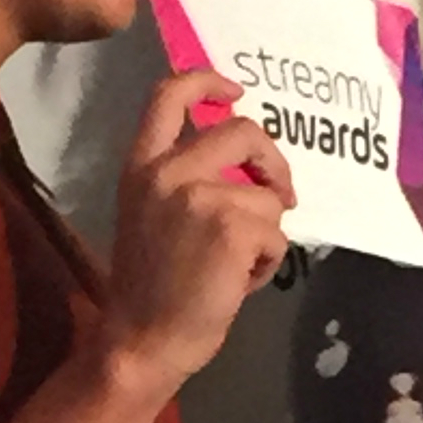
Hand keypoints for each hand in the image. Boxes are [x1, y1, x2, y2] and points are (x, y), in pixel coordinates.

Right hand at [105, 71, 294, 401]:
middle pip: (242, 130)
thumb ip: (183, 181)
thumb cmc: (149, 290)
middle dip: (272, 159)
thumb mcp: (150, 216)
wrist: (142, 342)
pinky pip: (276, 233)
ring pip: (268, 195)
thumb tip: (243, 167)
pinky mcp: (233, 226)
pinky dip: (268, 262)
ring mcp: (201, 196)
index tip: (235, 91)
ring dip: (266, 232)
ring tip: (237, 266)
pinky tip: (239, 283)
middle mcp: (168, 171)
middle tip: (281, 192)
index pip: (168, 94)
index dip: (208, 80)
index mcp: (141, 166)